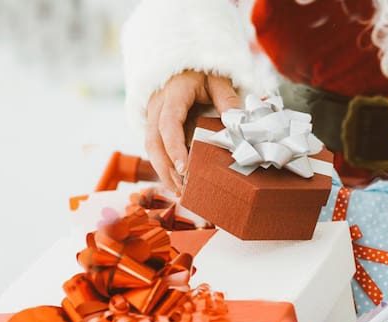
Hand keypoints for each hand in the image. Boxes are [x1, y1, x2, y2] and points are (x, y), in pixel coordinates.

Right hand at [145, 71, 240, 193]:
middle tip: (182, 189)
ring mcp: (151, 115)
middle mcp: (157, 105)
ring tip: (179, 191)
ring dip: (162, 170)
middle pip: (154, 141)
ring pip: (150, 147)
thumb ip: (228, 100)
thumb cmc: (203, 73)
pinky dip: (162, 164)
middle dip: (165, 168)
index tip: (184, 168)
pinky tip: (175, 180)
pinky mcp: (153, 123)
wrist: (182, 63)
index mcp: (173, 93)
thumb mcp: (219, 81)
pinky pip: (153, 146)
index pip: (168, 124)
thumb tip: (237, 124)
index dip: (175, 147)